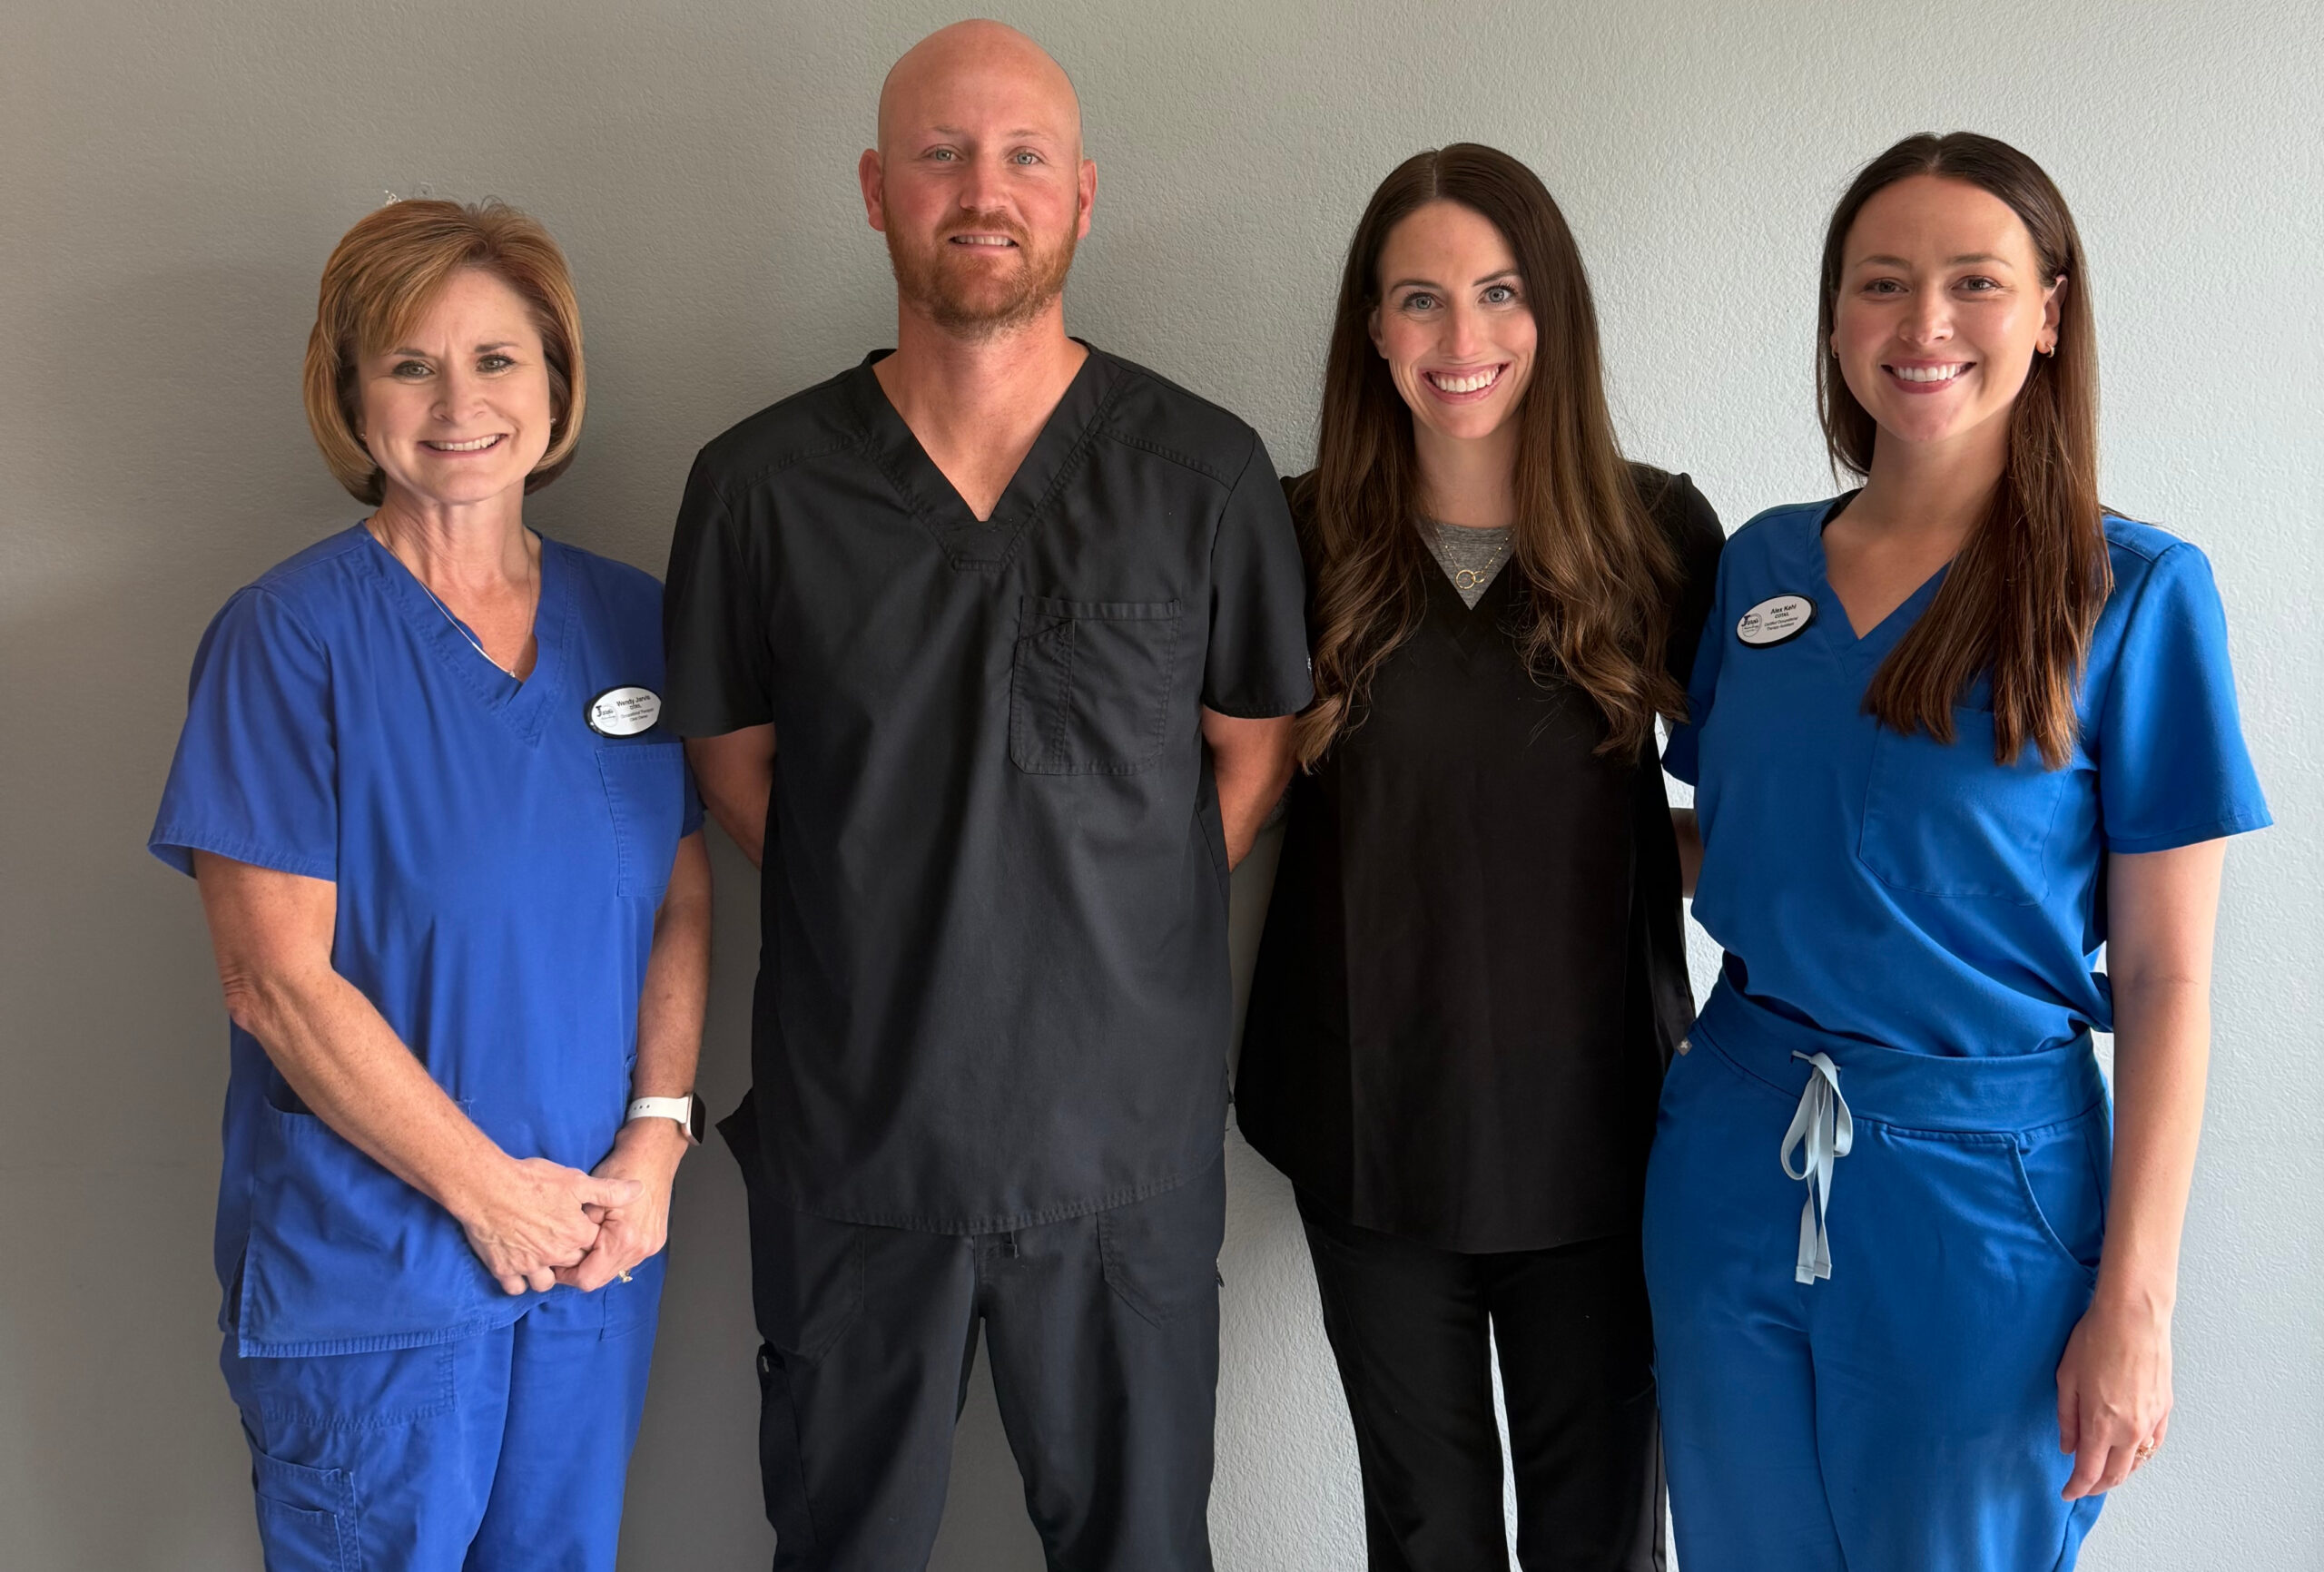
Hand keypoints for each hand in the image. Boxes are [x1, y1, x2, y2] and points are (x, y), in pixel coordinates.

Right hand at [457, 1156, 641, 1294]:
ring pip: (545, 1282)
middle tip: (559, 1241)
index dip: (587, 1236)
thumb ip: (608, 1190)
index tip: (578, 1227)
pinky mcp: (504, 1269)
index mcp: (576, 1235)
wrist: (487, 1187)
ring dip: (546, 1273)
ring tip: (542, 1257)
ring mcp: (529, 1265)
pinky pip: (516, 1288)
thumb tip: (638, 1190)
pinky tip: (519, 1267)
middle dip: (569, 1257)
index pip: (593, 1246)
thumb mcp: (576, 1180)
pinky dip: (518, 1281)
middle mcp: (556, 1255)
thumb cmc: (531, 1181)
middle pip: (571, 1264)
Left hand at [556, 1118, 687, 1292]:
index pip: (588, 1278)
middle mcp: (640, 1248)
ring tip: (582, 1247)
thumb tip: (559, 1250)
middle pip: (601, 1279)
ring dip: (596, 1264)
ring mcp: (650, 1246)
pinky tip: (601, 1242)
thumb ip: (577, 1230)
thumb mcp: (590, 1197)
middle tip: (563, 1257)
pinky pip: (626, 1260)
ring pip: (614, 1271)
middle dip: (580, 1271)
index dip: (566, 1275)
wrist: (654, 1154)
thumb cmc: (622, 1168)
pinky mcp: (654, 1241)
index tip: (554, 1264)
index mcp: (624, 1240)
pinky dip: (610, 1256)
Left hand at [2057, 1290, 2172, 1498]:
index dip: (2076, 1487)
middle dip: (2097, 1486)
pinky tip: (2130, 1453)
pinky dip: (2140, 1456)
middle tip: (2082, 1487)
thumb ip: (2067, 1418)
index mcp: (2100, 1424)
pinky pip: (2153, 1444)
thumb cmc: (2094, 1341)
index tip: (2066, 1492)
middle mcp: (2129, 1430)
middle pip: (2115, 1474)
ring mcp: (2151, 1421)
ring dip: (2120, 1474)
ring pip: (2137, 1463)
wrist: (2134, 1318)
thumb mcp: (2067, 1378)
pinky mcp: (2165, 1410)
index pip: (2088, 1471)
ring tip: (2103, 1473)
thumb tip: (2067, 1447)